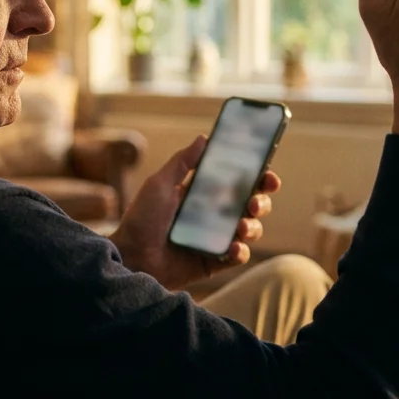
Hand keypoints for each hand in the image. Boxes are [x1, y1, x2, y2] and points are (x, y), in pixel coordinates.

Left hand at [108, 135, 280, 291]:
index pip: (239, 181)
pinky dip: (240, 251)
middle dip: (261, 201)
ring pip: (250, 230)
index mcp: (204, 193)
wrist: (130, 257)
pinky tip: (233, 247)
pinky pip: (237, 256)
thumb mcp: (160, 184)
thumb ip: (183, 161)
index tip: (267, 175)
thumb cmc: (142, 218)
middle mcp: (214, 215)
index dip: (258, 177)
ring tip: (241, 227)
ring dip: (253, 226)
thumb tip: (205, 137)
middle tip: (254, 202)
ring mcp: (216, 239)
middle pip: (252, 204)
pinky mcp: (213, 261)